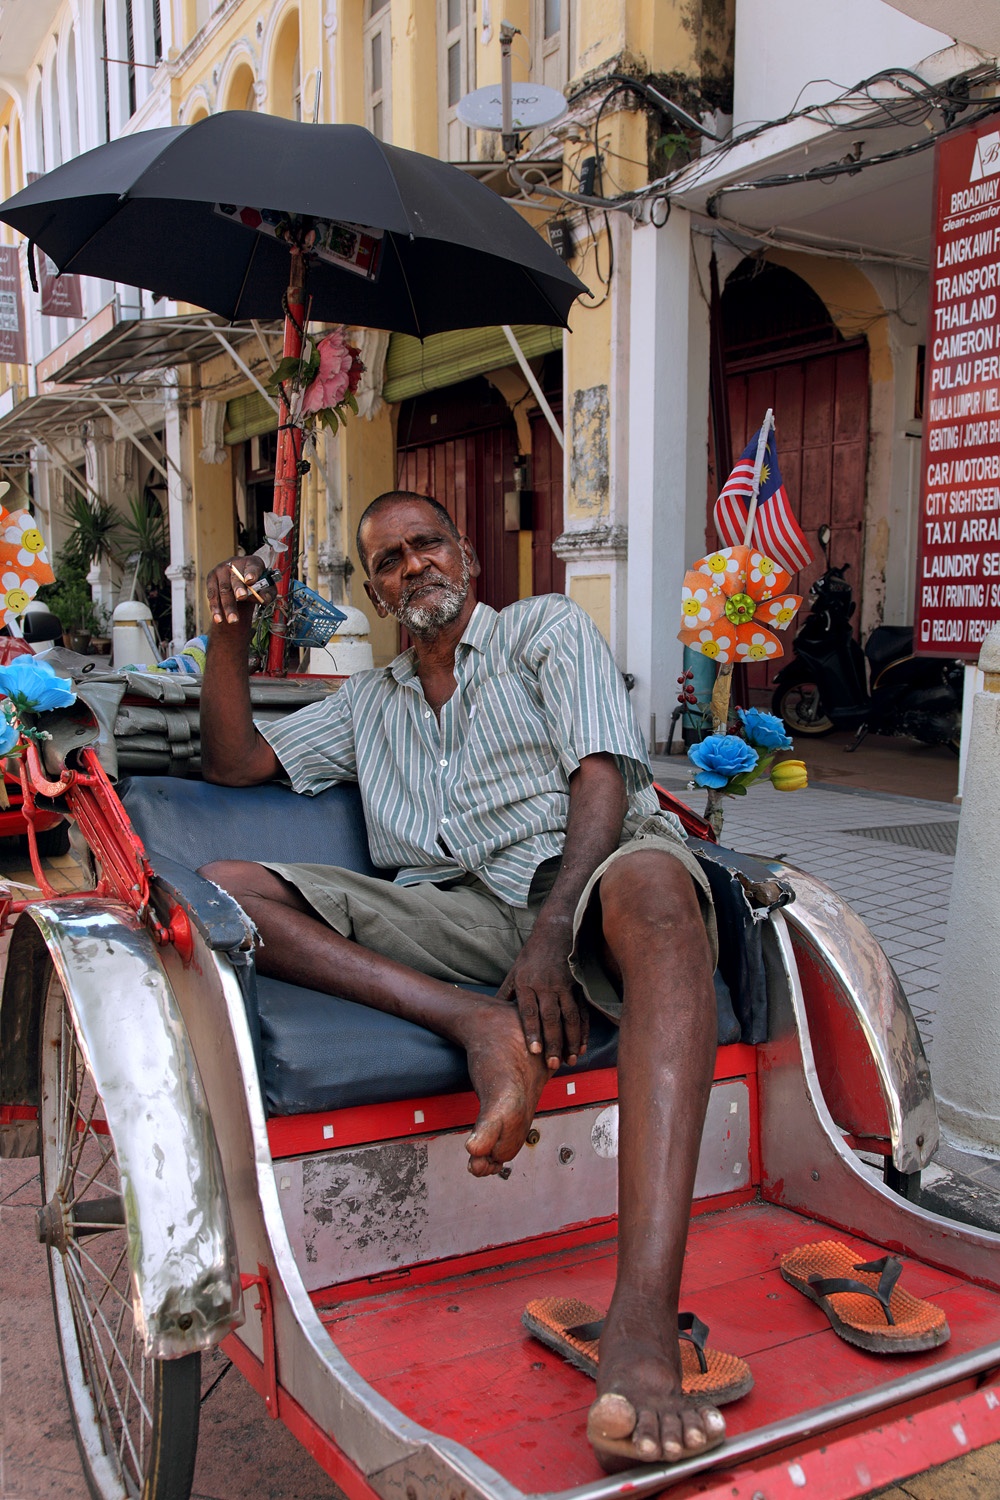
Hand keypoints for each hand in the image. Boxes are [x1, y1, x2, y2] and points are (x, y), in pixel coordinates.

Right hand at [206, 556, 274, 626]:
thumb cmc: (256, 584)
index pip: (253, 567)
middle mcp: (234, 563)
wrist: (240, 583)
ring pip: (224, 590)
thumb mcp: (266, 587)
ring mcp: (221, 570)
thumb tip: (263, 598)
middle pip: (236, 578)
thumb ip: (268, 592)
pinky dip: (216, 608)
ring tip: (233, 620)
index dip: (252, 573)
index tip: (250, 581)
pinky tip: (219, 619)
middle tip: (242, 597)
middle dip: (238, 588)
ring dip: (228, 606)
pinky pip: (212, 595)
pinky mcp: (211, 579)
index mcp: (252, 562)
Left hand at [496, 919, 589, 1069]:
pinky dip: (584, 1029)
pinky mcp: (579, 985)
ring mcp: (565, 985)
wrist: (557, 931)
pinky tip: (582, 1045)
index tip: (534, 1051)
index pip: (529, 1011)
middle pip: (551, 1018)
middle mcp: (546, 985)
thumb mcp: (515, 971)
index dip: (532, 1031)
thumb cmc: (532, 955)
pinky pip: (582, 1011)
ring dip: (571, 1040)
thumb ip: (506, 994)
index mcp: (527, 983)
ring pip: (570, 1017)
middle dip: (553, 1042)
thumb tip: (490, 1013)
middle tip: (554, 1065)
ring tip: (571, 1060)